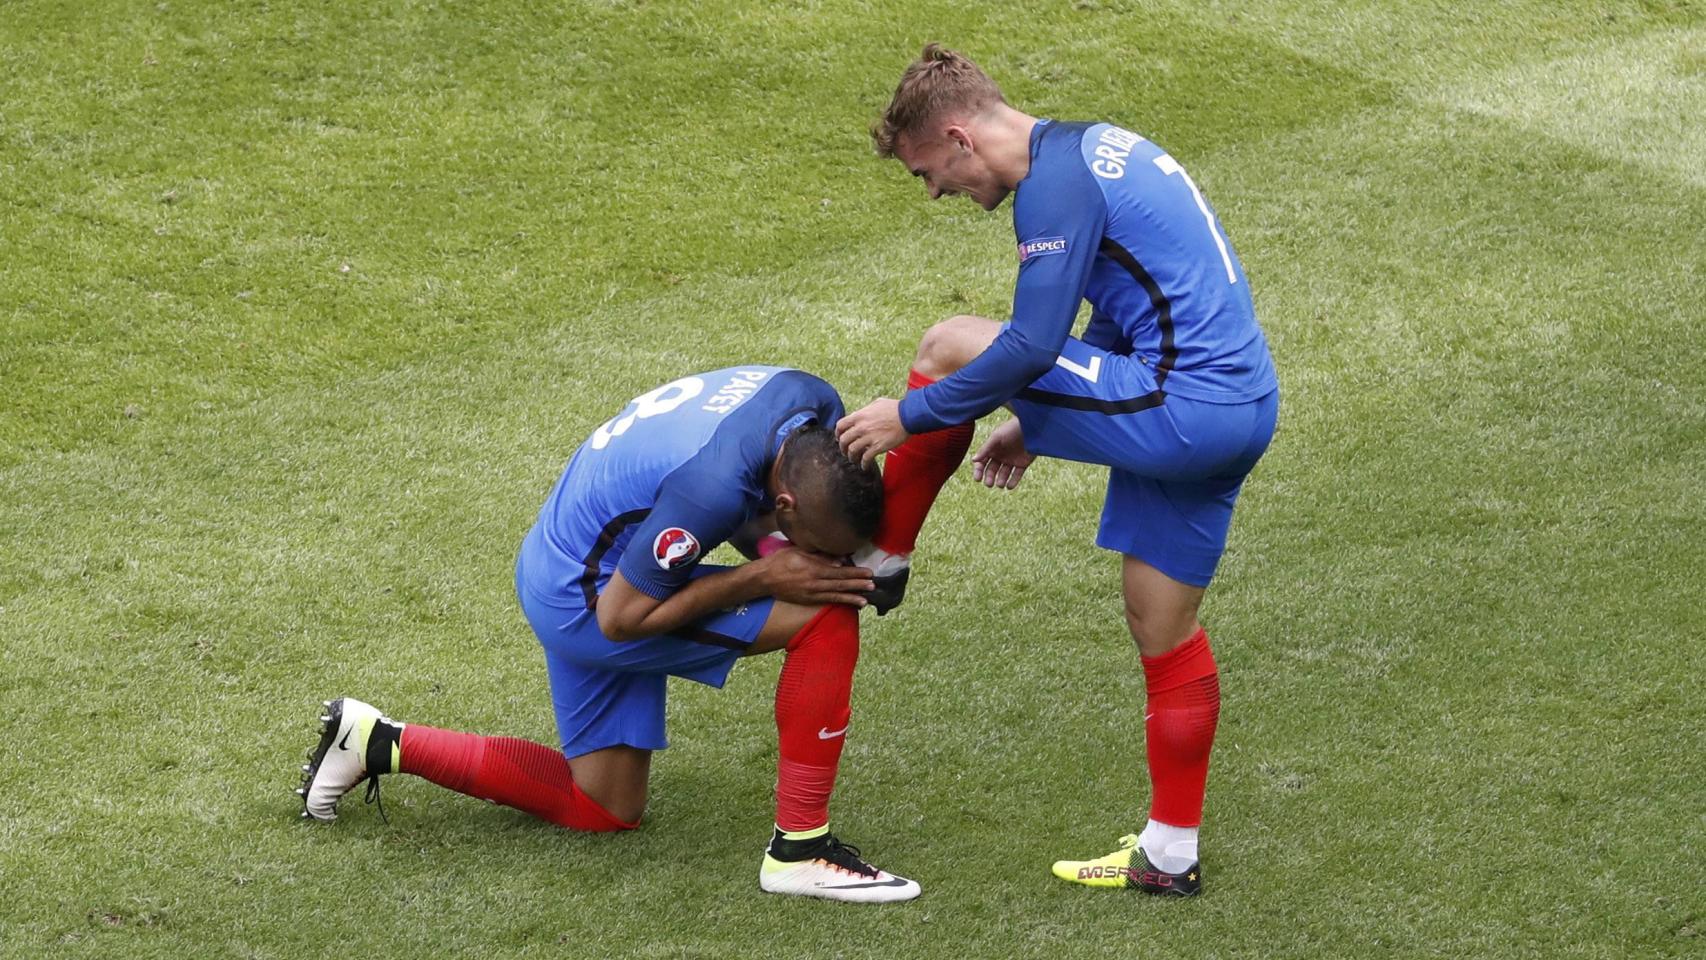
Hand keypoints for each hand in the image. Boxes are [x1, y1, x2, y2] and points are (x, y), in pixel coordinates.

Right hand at [758, 549, 873, 606]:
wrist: (763, 579)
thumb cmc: (781, 561)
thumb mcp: (799, 551)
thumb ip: (820, 556)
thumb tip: (840, 560)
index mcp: (812, 569)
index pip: (839, 571)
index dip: (855, 573)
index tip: (868, 573)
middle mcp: (813, 583)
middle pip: (840, 584)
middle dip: (857, 585)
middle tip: (873, 585)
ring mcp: (810, 594)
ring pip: (835, 595)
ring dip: (852, 597)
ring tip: (866, 600)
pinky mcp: (807, 601)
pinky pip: (827, 601)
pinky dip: (840, 602)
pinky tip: (851, 604)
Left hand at [836, 398, 908, 467]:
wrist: (908, 416)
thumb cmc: (895, 408)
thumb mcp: (877, 403)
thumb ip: (866, 410)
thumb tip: (860, 414)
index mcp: (860, 416)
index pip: (840, 425)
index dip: (838, 433)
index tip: (839, 438)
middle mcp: (861, 427)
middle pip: (844, 440)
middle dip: (842, 447)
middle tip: (845, 451)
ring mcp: (869, 437)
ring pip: (852, 451)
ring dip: (851, 457)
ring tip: (854, 460)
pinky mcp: (878, 446)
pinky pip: (866, 458)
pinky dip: (863, 464)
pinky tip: (864, 466)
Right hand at [970, 418, 1033, 488]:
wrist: (1031, 426)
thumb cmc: (1011, 429)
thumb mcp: (996, 437)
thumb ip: (985, 449)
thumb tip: (973, 460)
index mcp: (992, 449)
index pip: (982, 463)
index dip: (979, 471)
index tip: (978, 479)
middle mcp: (1000, 456)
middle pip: (992, 470)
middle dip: (990, 478)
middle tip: (989, 484)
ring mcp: (1011, 460)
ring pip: (1004, 474)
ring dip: (1001, 481)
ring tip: (1000, 484)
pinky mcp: (1023, 464)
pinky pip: (1016, 475)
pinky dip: (1013, 481)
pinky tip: (1009, 486)